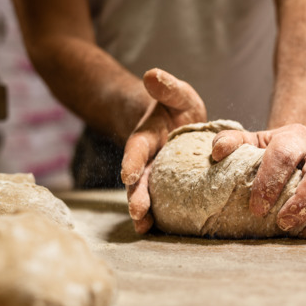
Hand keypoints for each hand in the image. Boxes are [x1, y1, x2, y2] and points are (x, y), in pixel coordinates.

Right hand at [121, 68, 206, 233]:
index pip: (136, 149)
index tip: (127, 174)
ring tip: (144, 227)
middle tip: (137, 212)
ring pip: (146, 194)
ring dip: (144, 211)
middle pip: (138, 179)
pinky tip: (159, 231)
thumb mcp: (176, 93)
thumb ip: (167, 86)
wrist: (177, 123)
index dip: (132, 161)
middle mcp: (146, 160)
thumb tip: (152, 74)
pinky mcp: (167, 187)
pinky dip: (159, 216)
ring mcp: (155, 175)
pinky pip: (161, 203)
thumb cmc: (176, 106)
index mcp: (146, 137)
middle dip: (136, 195)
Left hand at [211, 123, 305, 236]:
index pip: (284, 154)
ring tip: (304, 233)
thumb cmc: (275, 153)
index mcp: (295, 137)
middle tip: (284, 223)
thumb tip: (218, 152)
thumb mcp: (252, 143)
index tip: (257, 208)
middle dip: (304, 202)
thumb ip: (233, 143)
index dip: (270, 182)